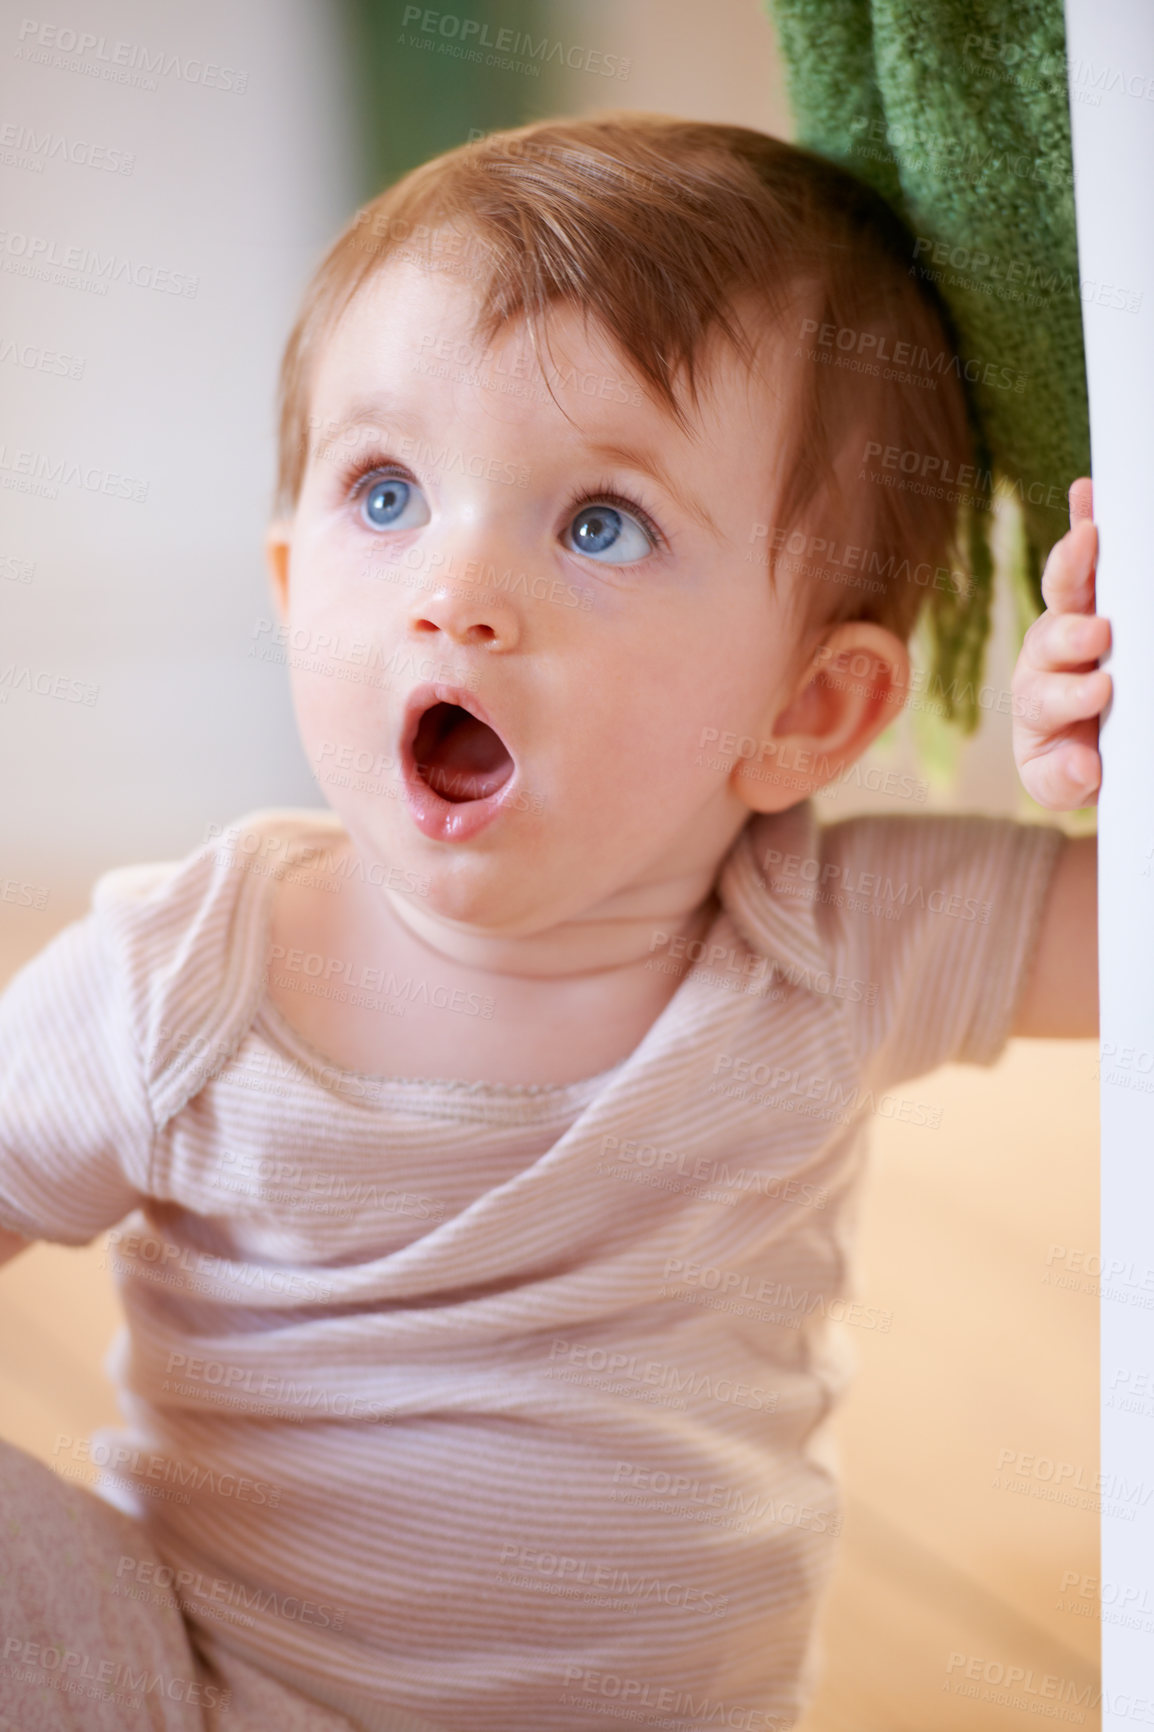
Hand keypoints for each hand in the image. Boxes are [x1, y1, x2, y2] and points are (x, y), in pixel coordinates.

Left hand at [1012, 478, 1111, 808]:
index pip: (1047, 699)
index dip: (1069, 696)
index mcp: (1041, 704)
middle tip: (1097, 633)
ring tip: (1089, 538)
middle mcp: (1048, 659)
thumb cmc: (1078, 759)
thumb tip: (1083, 763)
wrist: (1089, 742)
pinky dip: (1083, 522)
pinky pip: (1084, 556)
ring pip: (1066, 592)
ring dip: (1076, 563)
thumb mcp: (1066, 782)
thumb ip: (1067, 780)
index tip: (1098, 692)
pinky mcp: (1091, 596)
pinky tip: (1085, 491)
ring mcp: (1069, 623)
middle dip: (1072, 635)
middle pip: (1051, 640)